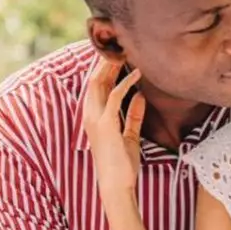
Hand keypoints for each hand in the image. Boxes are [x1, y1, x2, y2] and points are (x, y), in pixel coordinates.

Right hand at [82, 58, 144, 197]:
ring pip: (100, 82)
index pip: (96, 85)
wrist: (117, 185)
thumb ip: (133, 115)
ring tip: (127, 51)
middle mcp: (90, 114)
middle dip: (105, 60)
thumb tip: (140, 96)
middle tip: (120, 44)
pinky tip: (138, 74)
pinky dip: (126, 82)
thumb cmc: (122, 164)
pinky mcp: (106, 124)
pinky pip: (114, 96)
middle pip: (94, 78)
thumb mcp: (129, 135)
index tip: (117, 53)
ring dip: (112, 65)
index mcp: (93, 117)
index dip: (104, 67)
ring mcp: (95, 119)